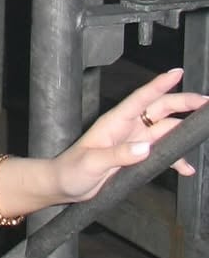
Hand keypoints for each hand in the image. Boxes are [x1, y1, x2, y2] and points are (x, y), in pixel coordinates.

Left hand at [52, 67, 207, 203]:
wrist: (64, 185)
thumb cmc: (72, 170)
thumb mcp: (93, 163)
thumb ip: (119, 155)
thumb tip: (145, 148)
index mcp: (115, 122)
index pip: (141, 99)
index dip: (159, 85)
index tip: (177, 73)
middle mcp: (127, 127)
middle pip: (159, 109)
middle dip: (183, 103)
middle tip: (206, 102)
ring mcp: (133, 141)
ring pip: (164, 129)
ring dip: (183, 132)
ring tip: (201, 133)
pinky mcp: (136, 156)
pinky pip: (161, 153)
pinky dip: (175, 159)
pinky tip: (186, 168)